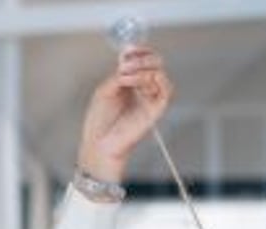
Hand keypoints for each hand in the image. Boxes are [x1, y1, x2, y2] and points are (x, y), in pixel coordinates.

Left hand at [76, 46, 173, 181]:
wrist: (100, 142)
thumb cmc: (100, 121)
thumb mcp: (105, 89)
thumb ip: (119, 74)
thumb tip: (128, 59)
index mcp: (131, 83)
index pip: (145, 60)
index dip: (140, 51)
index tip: (129, 49)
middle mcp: (143, 89)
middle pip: (156, 63)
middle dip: (142, 57)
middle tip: (125, 63)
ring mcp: (151, 99)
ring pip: (159, 73)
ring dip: (142, 69)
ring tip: (124, 76)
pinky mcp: (157, 110)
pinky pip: (165, 89)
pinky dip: (149, 80)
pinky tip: (132, 83)